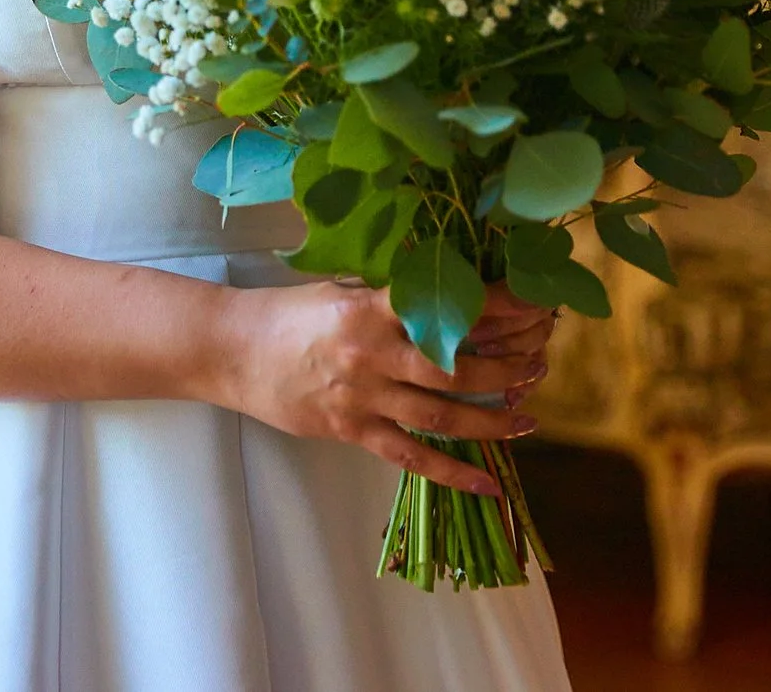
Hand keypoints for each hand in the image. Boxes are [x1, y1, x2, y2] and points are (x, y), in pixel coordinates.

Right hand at [215, 279, 544, 495]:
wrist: (230, 349)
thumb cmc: (287, 313)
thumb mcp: (340, 289)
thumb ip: (389, 298)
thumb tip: (448, 297)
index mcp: (370, 306)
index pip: (446, 305)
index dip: (496, 306)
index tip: (533, 304)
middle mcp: (371, 352)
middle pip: (456, 365)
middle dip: (506, 365)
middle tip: (540, 362)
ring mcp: (362, 396)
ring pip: (442, 414)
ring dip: (492, 418)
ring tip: (529, 417)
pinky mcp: (352, 430)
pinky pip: (412, 457)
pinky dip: (454, 472)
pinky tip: (489, 482)